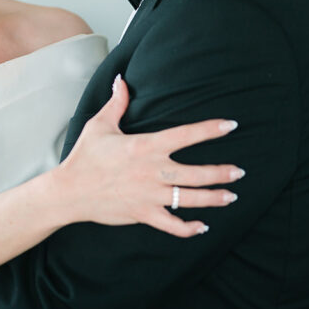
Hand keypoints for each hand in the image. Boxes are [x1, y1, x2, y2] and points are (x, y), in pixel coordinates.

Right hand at [60, 75, 244, 236]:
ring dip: (214, 198)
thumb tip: (122, 80)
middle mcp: (152, 171)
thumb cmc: (84, 156)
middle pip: (196, 173)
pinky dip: (189, 228)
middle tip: (240, 172)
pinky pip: (172, 225)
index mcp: (145, 146)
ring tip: (231, 195)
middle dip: (221, 173)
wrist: (69, 191)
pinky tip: (203, 226)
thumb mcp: (100, 125)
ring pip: (190, 199)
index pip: (186, 135)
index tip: (231, 125)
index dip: (210, 129)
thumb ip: (117, 103)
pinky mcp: (143, 214)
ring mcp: (149, 195)